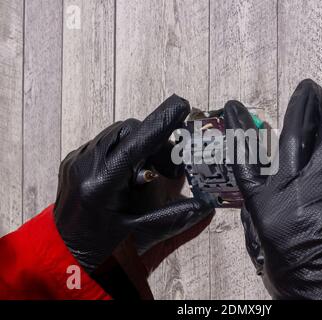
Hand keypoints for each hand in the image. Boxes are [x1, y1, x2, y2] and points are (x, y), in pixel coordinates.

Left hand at [55, 95, 212, 273]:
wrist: (63, 257)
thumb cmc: (98, 252)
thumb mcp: (138, 237)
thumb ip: (174, 217)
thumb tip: (205, 204)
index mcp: (99, 186)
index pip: (135, 145)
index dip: (160, 124)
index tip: (179, 106)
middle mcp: (83, 167)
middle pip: (127, 132)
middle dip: (154, 142)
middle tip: (170, 168)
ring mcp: (76, 162)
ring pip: (117, 135)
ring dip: (141, 146)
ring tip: (151, 173)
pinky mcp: (75, 162)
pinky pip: (105, 144)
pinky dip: (125, 151)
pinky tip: (131, 173)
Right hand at [224, 73, 321, 298]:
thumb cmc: (299, 285)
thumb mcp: (265, 253)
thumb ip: (258, 220)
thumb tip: (257, 194)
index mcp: (267, 205)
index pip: (247, 157)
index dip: (241, 129)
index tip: (238, 106)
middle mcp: (295, 189)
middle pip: (294, 135)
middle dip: (301, 105)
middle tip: (307, 86)